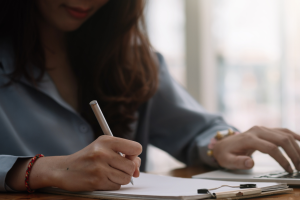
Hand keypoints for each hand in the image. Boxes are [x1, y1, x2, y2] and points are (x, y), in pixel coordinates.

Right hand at [6, 135, 141, 190]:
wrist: (64, 169)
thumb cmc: (88, 158)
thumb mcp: (104, 148)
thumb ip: (124, 154)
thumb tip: (137, 169)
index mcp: (107, 140)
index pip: (136, 148)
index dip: (135, 155)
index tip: (128, 158)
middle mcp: (103, 152)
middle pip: (131, 166)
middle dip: (127, 170)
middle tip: (117, 168)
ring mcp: (100, 167)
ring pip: (126, 178)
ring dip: (120, 178)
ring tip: (109, 173)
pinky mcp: (97, 181)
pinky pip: (116, 186)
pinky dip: (112, 184)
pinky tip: (102, 179)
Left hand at [213, 126, 299, 172]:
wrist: (223, 144)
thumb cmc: (226, 153)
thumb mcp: (227, 160)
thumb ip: (238, 162)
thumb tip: (250, 163)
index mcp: (249, 138)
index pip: (271, 148)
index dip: (282, 159)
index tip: (289, 170)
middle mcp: (257, 130)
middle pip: (281, 140)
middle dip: (294, 154)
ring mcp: (262, 129)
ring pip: (284, 135)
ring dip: (296, 147)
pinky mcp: (265, 130)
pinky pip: (282, 130)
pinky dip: (293, 135)